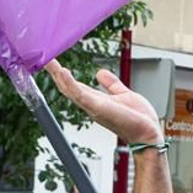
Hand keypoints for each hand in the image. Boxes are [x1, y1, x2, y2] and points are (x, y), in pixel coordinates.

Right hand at [45, 63, 163, 144]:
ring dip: (58, 76)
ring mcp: (93, 107)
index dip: (62, 74)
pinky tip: (62, 73)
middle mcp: (91, 104)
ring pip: (70, 90)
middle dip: (55, 73)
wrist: (148, 133)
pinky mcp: (98, 108)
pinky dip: (70, 84)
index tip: (53, 61)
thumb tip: (100, 73)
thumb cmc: (138, 119)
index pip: (74, 86)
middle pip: (67, 87)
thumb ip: (111, 84)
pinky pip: (81, 95)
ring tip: (49, 62)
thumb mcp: (122, 94)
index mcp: (95, 100)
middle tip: (44, 58)